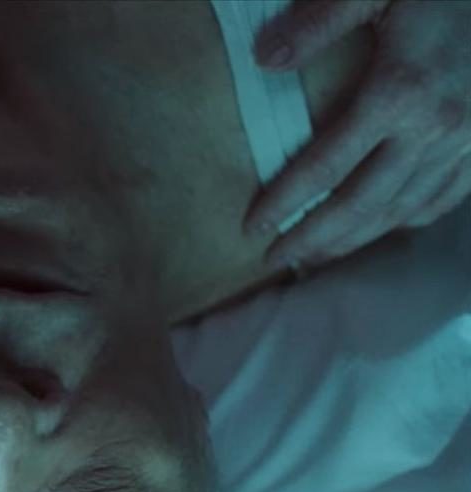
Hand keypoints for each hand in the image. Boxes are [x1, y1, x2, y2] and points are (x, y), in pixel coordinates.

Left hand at [242, 0, 470, 271]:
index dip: (284, 202)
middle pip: (361, 204)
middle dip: (313, 239)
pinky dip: (408, 220)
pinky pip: (445, 197)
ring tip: (316, 257)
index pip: (325, 166)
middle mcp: (434, 127)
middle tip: (274, 260)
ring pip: (402, 209)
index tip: (251, 227)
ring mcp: (467, 140)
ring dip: (355, 239)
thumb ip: (318, 22)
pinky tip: (380, 228)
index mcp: (398, 92)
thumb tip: (262, 60)